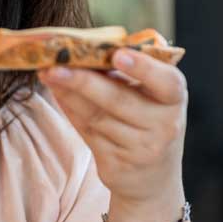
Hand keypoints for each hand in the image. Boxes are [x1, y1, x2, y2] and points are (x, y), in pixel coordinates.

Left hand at [38, 49, 187, 205]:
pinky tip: (57, 93)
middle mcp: (163, 125)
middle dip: (83, 81)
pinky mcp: (117, 166)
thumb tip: (91, 44)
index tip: (118, 54)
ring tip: (47, 74)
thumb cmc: (150, 119)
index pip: (165, 82)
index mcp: (174, 98)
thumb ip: (133, 70)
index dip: (143, 68)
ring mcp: (140, 149)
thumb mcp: (155, 95)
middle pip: (118, 100)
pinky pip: (88, 133)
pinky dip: (70, 110)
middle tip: (54, 64)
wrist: (154, 177)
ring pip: (97, 117)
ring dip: (68, 94)